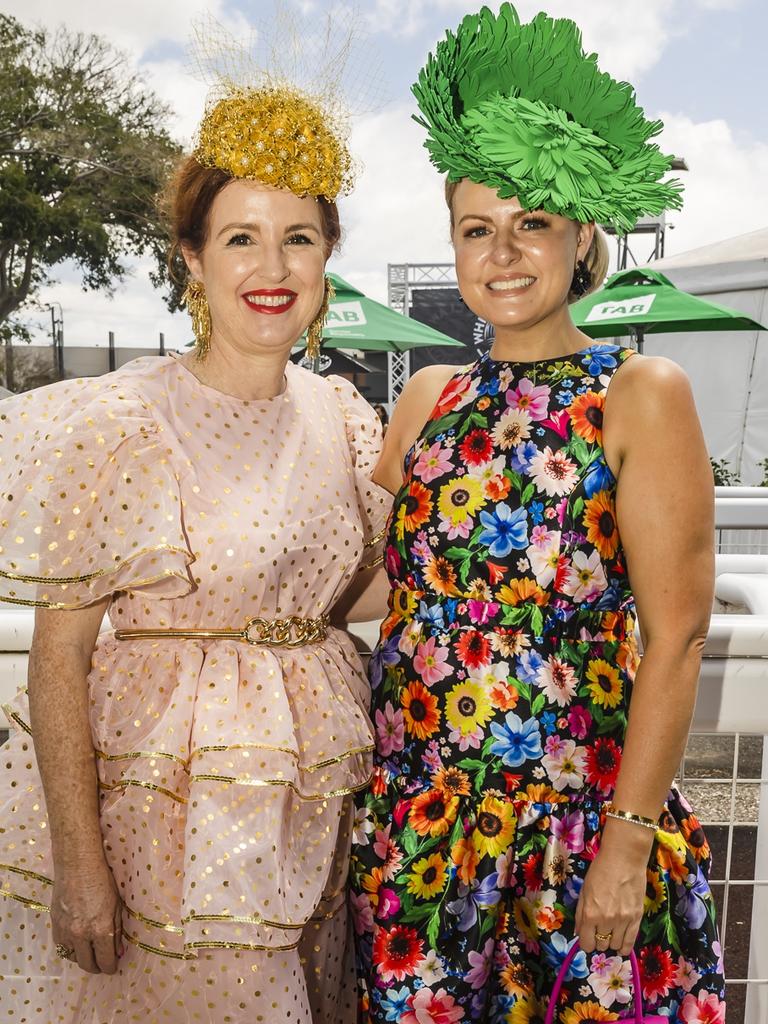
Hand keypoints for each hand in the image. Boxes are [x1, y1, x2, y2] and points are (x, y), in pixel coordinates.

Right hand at [51, 859, 122, 973]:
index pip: (105, 961)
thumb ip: (117, 931)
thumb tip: (119, 952)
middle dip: (97, 967)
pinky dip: (70, 949)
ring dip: (83, 959)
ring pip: (73, 958)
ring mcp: (66, 932)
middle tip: (102, 964)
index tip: (113, 967)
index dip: (110, 968)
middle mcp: (82, 935)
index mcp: (101, 929)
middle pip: (88, 965)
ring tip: (90, 952)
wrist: (77, 867)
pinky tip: (77, 943)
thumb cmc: (102, 882)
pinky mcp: (55, 927)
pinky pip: (62, 948)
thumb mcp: (116, 906)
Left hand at [574, 826, 651, 955]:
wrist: (624, 859)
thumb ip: (580, 914)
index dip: (585, 943)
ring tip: (610, 935)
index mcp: (590, 914)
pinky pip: (631, 941)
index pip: (586, 943)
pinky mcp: (637, 918)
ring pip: (616, 945)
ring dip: (611, 942)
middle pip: (601, 945)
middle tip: (599, 932)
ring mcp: (623, 921)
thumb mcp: (584, 891)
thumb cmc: (600, 871)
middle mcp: (606, 921)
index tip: (587, 938)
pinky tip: (621, 947)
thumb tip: (578, 933)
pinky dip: (625, 947)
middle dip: (598, 941)